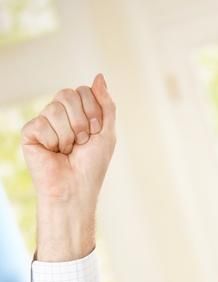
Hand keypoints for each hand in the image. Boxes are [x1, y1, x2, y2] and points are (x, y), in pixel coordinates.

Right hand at [21, 73, 115, 212]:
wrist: (76, 189)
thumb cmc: (92, 166)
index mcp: (76, 112)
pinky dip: (53, 141)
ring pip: (55, 108)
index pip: (83, 91)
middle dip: (81, 121)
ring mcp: (43, 122)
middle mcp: (59, 114)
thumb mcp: (107, 133)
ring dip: (68, 135)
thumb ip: (106, 104)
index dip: (93, 112)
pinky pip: (42, 123)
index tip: (95, 133)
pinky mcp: (30, 132)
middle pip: (68, 94)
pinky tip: (53, 153)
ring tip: (67, 151)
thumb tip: (99, 76)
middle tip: (81, 142)